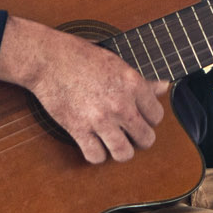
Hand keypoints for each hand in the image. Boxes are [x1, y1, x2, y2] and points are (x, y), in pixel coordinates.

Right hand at [0, 16, 167, 164]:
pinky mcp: (78, 129)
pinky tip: (93, 143)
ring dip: (120, 150)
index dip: (149, 118)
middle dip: (139, 138)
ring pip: (124, 154)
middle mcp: (120, 104)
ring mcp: (100, 119)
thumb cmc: (81, 56)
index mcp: (132, 84)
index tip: (140, 117)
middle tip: (129, 132)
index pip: (157, 116)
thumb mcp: (117, 62)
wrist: (48, 59)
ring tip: (114, 142)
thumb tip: (164, 86)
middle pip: (146, 139)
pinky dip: (96, 154)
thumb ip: (141, 79)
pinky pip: (96, 156)